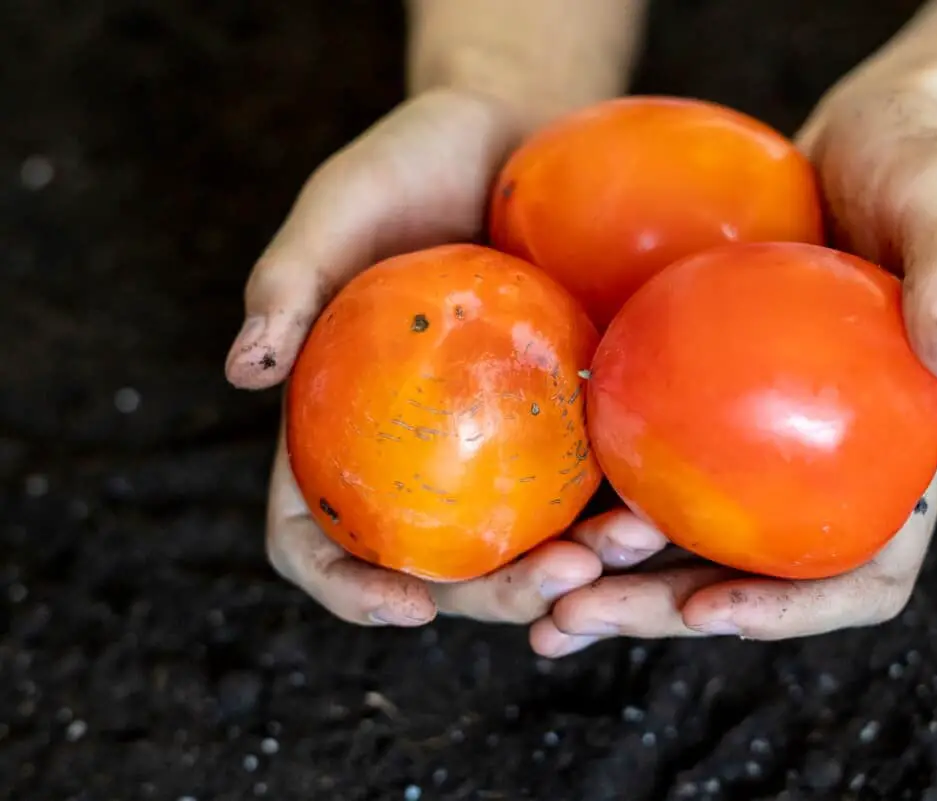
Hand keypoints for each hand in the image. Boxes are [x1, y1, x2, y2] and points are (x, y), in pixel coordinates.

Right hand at [225, 89, 602, 630]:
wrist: (519, 128)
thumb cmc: (415, 159)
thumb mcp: (345, 199)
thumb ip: (291, 275)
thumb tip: (240, 370)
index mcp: (333, 423)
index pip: (315, 534)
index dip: (346, 589)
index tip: (408, 607)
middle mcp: (414, 452)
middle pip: (437, 564)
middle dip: (497, 598)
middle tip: (561, 583)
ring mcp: (495, 445)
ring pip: (523, 542)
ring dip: (575, 570)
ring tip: (626, 547)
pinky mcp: (567, 419)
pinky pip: (589, 482)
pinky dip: (619, 508)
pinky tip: (661, 504)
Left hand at [531, 74, 936, 657]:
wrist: (861, 137)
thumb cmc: (921, 165)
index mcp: (908, 458)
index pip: (868, 573)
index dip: (796, 611)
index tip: (709, 610)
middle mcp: (833, 470)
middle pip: (754, 576)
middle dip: (661, 608)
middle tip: (571, 615)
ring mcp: (768, 444)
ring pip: (689, 538)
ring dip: (610, 575)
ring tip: (533, 592)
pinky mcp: (714, 407)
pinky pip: (655, 460)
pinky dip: (595, 492)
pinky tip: (530, 500)